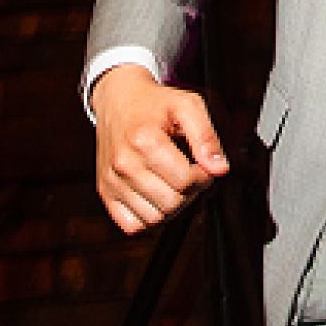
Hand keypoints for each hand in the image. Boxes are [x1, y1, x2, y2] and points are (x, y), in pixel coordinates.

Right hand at [92, 65, 228, 235]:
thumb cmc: (154, 103)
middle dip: (189, 192)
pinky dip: (149, 218)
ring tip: (172, 183)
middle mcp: (124, 163)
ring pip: (155, 219)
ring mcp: (112, 181)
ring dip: (172, 207)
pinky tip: (156, 197)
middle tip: (188, 174)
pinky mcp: (105, 192)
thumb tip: (220, 169)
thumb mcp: (188, 106)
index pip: (186, 181)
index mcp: (145, 141)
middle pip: (172, 203)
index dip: (203, 177)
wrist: (119, 99)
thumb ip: (207, 137)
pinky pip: (132, 225)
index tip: (200, 165)